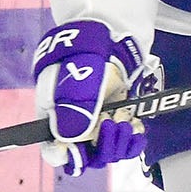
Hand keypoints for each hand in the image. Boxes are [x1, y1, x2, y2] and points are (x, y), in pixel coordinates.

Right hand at [32, 19, 147, 175]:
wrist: (107, 35)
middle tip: (112, 125)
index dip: (69, 156)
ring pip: (105, 151)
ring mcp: (95, 123)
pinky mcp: (114, 118)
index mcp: (53, 117)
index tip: (83, 149)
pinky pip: (122, 142)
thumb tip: (69, 141)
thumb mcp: (76, 79)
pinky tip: (137, 132)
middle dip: (101, 147)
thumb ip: (73, 109)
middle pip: (85, 155)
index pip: (54, 152)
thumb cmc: (84, 53)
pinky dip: (131, 141)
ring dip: (118, 143)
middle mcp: (73, 125)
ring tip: (126, 123)